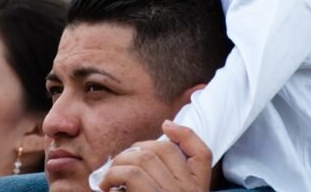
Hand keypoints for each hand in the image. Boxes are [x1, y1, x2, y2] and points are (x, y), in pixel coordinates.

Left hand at [97, 121, 211, 191]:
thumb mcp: (169, 189)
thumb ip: (167, 172)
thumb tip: (165, 130)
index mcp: (197, 189)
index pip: (203, 154)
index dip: (185, 134)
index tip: (166, 125)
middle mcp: (190, 191)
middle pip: (164, 150)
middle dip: (135, 150)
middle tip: (119, 163)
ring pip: (143, 158)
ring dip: (119, 162)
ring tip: (110, 176)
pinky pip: (131, 173)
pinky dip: (113, 175)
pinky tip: (107, 186)